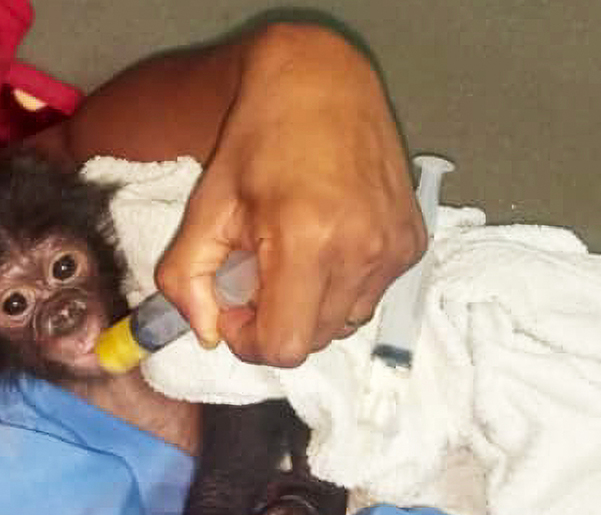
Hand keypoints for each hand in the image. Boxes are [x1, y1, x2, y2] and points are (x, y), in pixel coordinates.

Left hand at [155, 24, 424, 366]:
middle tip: (258, 271)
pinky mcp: (413, 243)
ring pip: (344, 323)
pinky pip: (370, 296)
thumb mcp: (205, 206)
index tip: (235, 305)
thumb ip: (187, 278)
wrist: (322, 82)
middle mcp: (360, 252)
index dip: (249, 340)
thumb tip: (208, 334)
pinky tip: (327, 239)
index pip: (284, 346)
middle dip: (277, 320)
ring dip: (312, 306)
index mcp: (306, 242)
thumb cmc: (259, 139)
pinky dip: (342, 284)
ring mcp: (393, 249)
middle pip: (314, 341)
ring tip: (293, 254)